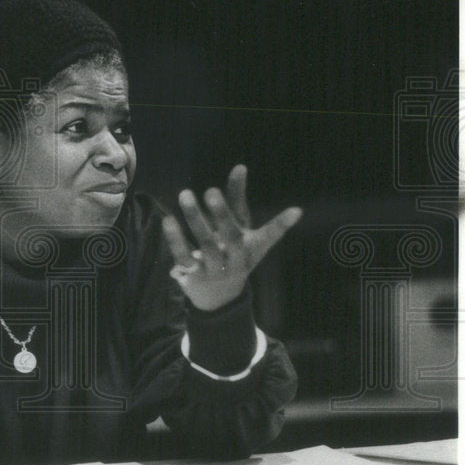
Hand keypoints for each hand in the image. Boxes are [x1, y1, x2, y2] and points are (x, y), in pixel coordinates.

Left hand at [162, 165, 302, 311]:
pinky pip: (184, 256)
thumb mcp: (238, 228)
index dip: (282, 224)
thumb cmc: (230, 251)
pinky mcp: (194, 275)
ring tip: (185, 194)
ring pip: (205, 245)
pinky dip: (175, 239)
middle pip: (232, 237)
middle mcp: (237, 260)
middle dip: (222, 214)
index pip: (270, 236)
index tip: (296, 210)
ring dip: (195, 218)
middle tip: (211, 190)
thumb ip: (236, 198)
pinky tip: (169, 221)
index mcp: (252, 248)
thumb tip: (240, 166)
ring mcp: (215, 270)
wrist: (216, 298)